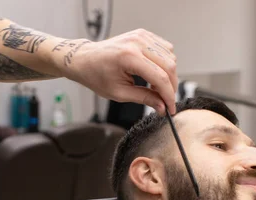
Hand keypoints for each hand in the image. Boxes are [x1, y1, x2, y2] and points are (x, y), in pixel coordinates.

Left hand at [60, 29, 177, 114]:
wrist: (85, 59)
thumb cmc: (96, 76)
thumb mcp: (119, 93)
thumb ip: (144, 98)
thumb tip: (162, 107)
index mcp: (129, 57)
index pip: (160, 77)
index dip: (168, 95)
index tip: (170, 109)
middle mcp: (137, 42)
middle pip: (169, 66)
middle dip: (171, 86)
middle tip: (165, 101)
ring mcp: (141, 36)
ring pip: (170, 56)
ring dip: (169, 75)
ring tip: (156, 88)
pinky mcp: (143, 35)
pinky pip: (164, 48)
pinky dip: (165, 63)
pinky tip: (155, 73)